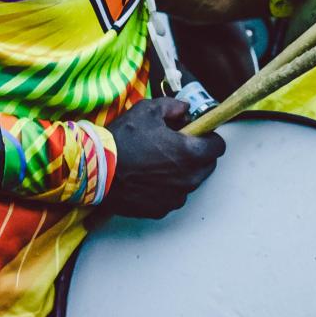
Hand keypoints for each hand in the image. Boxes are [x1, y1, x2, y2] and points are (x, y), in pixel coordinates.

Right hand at [102, 97, 224, 217]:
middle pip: (207, 166)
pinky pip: (172, 196)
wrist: (96, 171)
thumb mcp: (147, 110)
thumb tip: (185, 109)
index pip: (218, 146)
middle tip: (175, 145)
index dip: (208, 137)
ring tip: (157, 162)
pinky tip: (148, 177)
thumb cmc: (123, 139)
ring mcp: (175, 197)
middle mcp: (188, 179)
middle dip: (197, 154)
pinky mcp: (161, 209)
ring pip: (189, 182)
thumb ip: (173, 107)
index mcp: (190, 153)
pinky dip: (166, 187)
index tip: (196, 133)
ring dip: (181, 172)